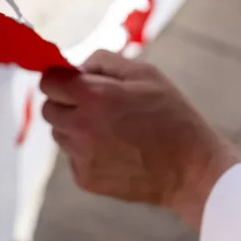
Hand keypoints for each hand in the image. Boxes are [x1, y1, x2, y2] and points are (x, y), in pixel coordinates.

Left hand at [40, 50, 240, 229]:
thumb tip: (77, 67)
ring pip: (60, 134)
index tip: (73, 83)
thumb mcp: (146, 74)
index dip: (60, 80)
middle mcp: (80, 126)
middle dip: (66, 104)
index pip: (48, 82)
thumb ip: (103, 62)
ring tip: (111, 131)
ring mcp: (81, 156)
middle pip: (49, 109)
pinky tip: (116, 152)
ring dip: (75, 129)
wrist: (191, 171)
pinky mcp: (85, 179)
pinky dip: (87, 153)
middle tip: (95, 107)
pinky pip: (73, 158)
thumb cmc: (172, 117)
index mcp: (93, 96)